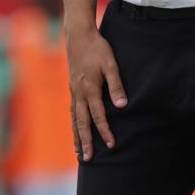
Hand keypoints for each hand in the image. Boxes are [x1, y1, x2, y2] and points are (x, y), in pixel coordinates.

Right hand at [66, 24, 126, 161]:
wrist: (78, 35)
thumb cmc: (97, 48)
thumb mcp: (111, 64)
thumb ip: (116, 86)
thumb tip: (122, 106)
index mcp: (90, 88)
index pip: (98, 115)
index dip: (105, 131)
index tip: (111, 145)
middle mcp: (79, 93)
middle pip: (82, 122)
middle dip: (86, 142)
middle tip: (88, 159)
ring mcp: (73, 91)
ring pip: (74, 119)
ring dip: (77, 136)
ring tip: (79, 152)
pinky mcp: (72, 88)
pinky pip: (72, 111)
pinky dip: (73, 124)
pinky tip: (75, 131)